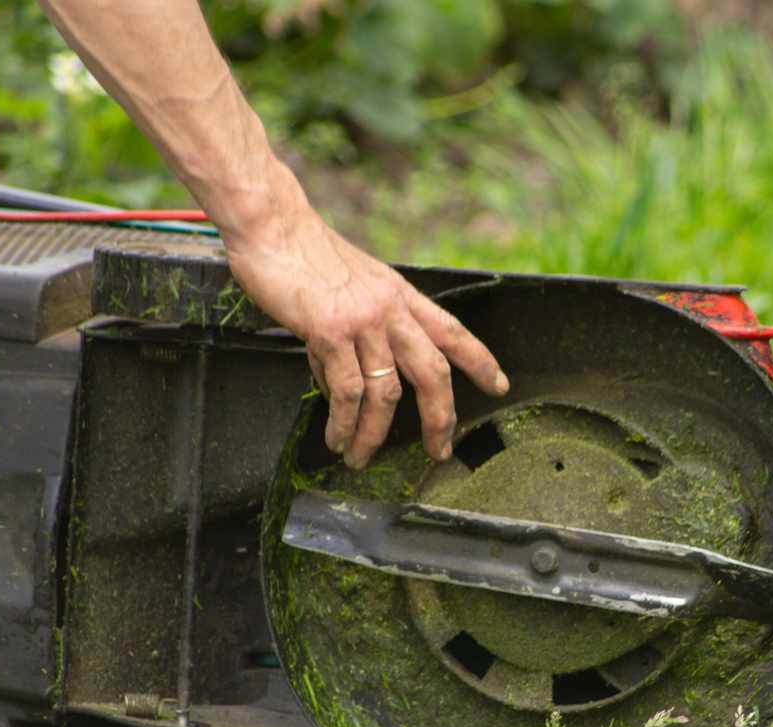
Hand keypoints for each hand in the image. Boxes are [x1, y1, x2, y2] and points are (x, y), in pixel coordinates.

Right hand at [221, 184, 507, 468]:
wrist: (273, 225)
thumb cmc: (305, 254)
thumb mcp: (354, 286)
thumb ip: (364, 331)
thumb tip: (353, 385)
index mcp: (401, 296)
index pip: (452, 332)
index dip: (480, 361)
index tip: (499, 386)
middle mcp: (391, 310)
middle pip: (432, 373)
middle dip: (440, 418)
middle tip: (439, 449)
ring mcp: (364, 322)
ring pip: (385, 393)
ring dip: (373, 434)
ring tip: (359, 456)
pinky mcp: (331, 332)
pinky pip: (347, 391)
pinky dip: (343, 423)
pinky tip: (337, 438)